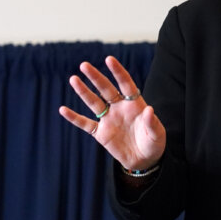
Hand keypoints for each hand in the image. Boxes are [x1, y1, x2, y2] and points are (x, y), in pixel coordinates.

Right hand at [58, 55, 165, 170]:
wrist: (144, 160)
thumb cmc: (153, 144)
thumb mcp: (157, 134)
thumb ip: (152, 123)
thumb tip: (149, 110)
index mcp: (134, 104)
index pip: (125, 84)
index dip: (118, 72)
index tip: (109, 59)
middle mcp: (119, 108)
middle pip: (105, 89)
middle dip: (96, 77)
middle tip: (84, 65)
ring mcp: (109, 120)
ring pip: (94, 102)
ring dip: (83, 92)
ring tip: (73, 79)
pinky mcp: (101, 133)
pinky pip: (85, 124)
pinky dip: (74, 118)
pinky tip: (63, 109)